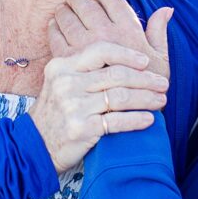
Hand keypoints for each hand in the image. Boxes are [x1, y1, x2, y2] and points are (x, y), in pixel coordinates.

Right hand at [28, 41, 168, 173]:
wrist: (34, 147)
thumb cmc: (56, 113)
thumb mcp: (61, 83)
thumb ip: (86, 68)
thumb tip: (122, 53)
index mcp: (62, 66)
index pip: (100, 50)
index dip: (126, 54)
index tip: (145, 61)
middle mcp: (66, 83)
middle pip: (115, 74)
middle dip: (145, 78)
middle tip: (163, 83)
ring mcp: (73, 106)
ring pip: (120, 96)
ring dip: (146, 98)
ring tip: (161, 100)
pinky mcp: (81, 129)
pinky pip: (117, 121)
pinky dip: (137, 120)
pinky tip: (149, 120)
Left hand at [48, 0, 172, 81]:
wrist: (125, 116)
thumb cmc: (148, 87)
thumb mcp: (161, 59)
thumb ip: (159, 31)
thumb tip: (167, 9)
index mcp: (128, 31)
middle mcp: (105, 35)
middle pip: (86, 5)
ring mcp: (84, 48)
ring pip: (68, 17)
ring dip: (64, 9)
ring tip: (64, 7)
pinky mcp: (68, 61)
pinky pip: (56, 36)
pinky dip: (54, 27)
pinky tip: (55, 25)